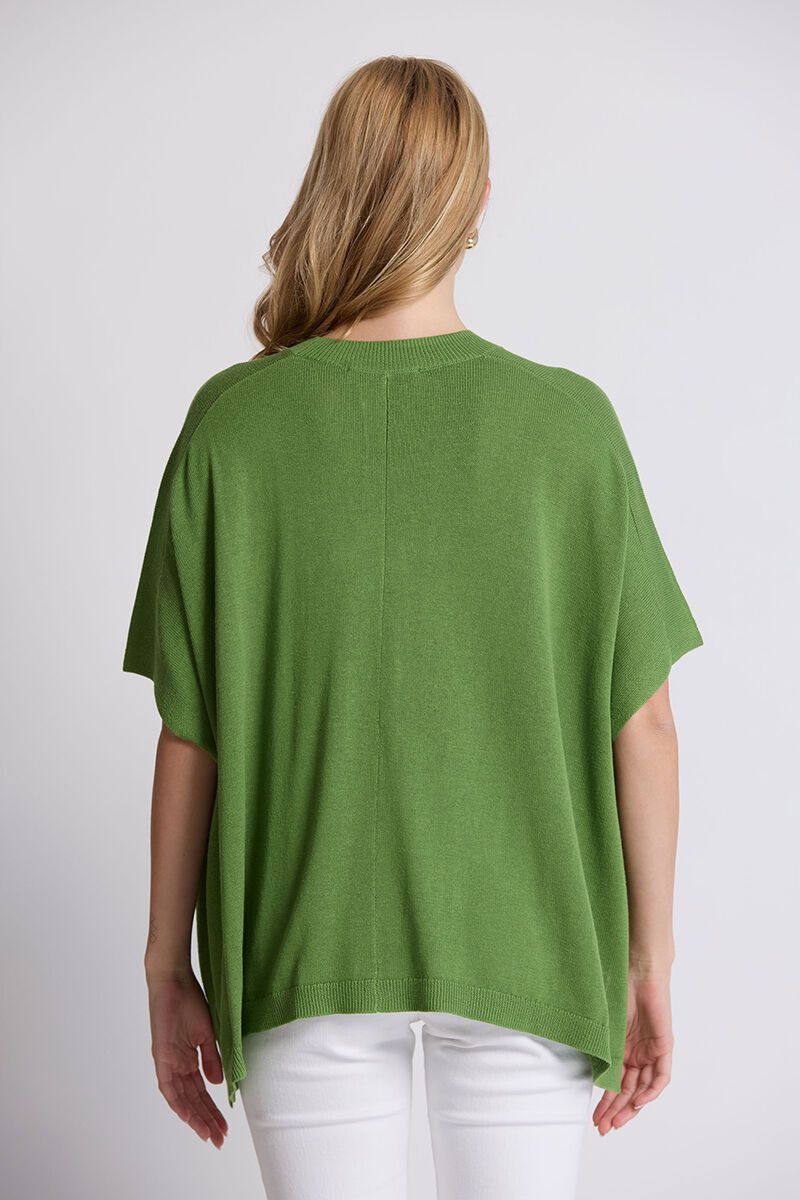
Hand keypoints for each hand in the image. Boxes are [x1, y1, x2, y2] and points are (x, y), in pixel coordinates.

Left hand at [146, 968, 228, 1146]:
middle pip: (191, 1100)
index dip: (212, 1111)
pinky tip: (188, 1116)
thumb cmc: (189, 1001)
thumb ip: (211, 1059)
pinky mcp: (161, 1056)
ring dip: (194, 1117)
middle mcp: (175, 1066)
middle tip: (219, 1139)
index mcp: (187, 1060)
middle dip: (205, 1121)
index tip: (224, 1128)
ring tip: (208, 1134)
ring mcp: (167, 1062)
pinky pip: (167, 1086)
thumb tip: (218, 1084)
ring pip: (180, 1099)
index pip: (200, 1092)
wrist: (174, 981)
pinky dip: (177, 1102)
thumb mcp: (207, 1034)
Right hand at [592, 969, 672, 1134]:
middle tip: (603, 1127)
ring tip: (616, 1121)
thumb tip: (588, 1073)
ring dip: (630, 1106)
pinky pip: (660, 1076)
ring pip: (643, 1088)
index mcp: (623, 1049)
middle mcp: (637, 1054)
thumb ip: (602, 1049)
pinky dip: (651, 1090)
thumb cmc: (620, 989)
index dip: (606, 1102)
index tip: (595, 1118)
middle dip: (615, 1111)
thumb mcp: (606, 1026)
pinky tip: (638, 1101)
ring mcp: (651, 1051)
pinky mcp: (664, 1046)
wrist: (640, 970)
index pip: (616, 1083)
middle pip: (628, 1091)